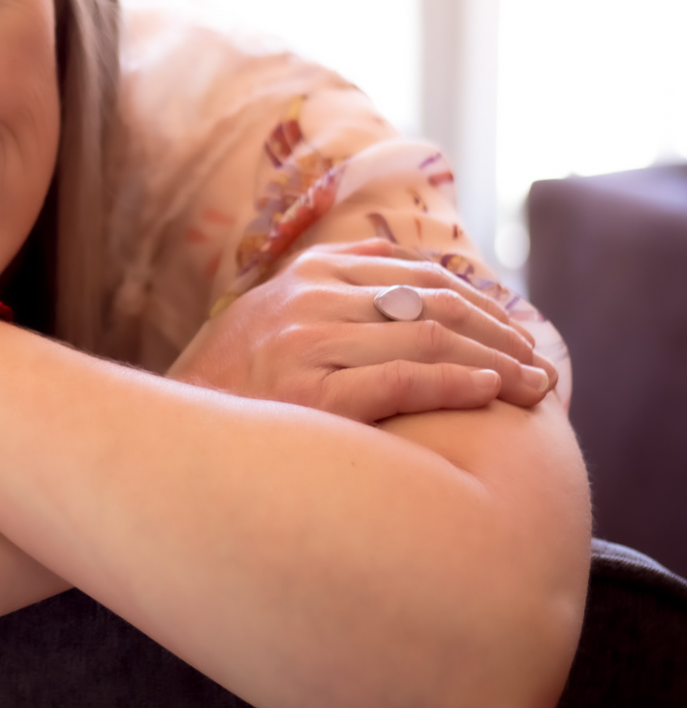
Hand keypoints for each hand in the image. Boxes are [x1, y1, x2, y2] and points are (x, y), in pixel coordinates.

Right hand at [167, 239, 558, 423]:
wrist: (170, 433)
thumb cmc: (231, 384)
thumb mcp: (270, 314)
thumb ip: (328, 289)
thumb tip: (398, 276)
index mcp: (310, 274)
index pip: (417, 274)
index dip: (477, 303)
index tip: (513, 333)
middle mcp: (314, 299)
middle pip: (434, 302)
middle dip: (498, 333)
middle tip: (537, 367)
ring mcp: (312, 343)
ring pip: (429, 335)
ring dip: (495, 361)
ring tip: (532, 386)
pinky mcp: (315, 393)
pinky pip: (403, 379)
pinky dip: (455, 382)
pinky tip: (488, 392)